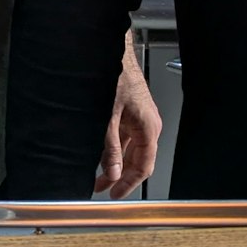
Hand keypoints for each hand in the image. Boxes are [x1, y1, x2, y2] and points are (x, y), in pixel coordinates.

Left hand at [96, 35, 161, 198]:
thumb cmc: (117, 75)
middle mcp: (148, 125)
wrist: (114, 52)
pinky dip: (114, 148)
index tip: (115, 194)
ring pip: (130, 149)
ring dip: (115, 163)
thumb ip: (111, 148)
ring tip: (97, 175)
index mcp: (149, 128)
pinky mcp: (131, 113)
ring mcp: (140, 119)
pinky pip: (125, 137)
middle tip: (101, 188)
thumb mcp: (108, 117)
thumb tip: (113, 172)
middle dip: (119, 176)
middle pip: (137, 160)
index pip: (143, 166)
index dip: (129, 184)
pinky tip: (100, 154)